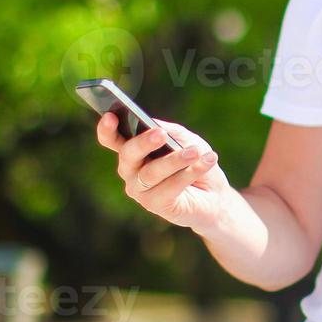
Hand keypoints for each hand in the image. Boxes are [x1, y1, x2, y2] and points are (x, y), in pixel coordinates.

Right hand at [97, 113, 230, 231]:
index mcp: (134, 151)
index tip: (110, 116)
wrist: (214, 195)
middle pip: (128, 154)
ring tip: (195, 151)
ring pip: (151, 172)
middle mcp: (131, 171)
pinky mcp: (154, 205)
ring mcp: (140, 190)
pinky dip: (190, 173)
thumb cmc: (196, 162)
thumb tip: (155, 125)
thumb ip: (172, 131)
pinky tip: (206, 162)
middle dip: (143, 143)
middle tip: (161, 134)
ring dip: (176, 160)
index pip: (112, 139)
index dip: (107, 129)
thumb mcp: (187, 140)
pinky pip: (169, 187)